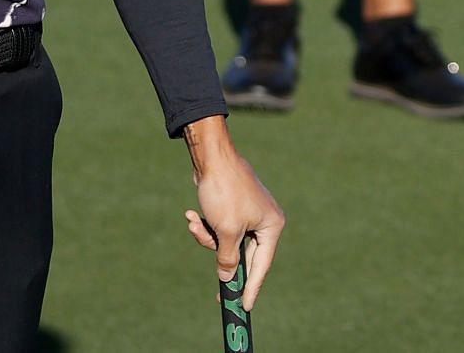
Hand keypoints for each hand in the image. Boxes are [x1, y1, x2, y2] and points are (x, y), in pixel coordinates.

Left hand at [182, 117, 283, 311]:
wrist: (211, 157)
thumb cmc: (224, 191)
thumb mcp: (226, 231)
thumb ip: (228, 259)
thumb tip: (227, 278)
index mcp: (271, 225)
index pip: (261, 265)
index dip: (252, 288)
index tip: (245, 307)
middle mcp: (263, 220)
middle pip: (242, 255)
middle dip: (221, 259)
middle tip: (217, 295)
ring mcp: (247, 214)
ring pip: (226, 242)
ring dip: (207, 237)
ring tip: (194, 222)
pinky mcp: (232, 208)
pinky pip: (219, 228)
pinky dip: (205, 225)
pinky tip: (191, 215)